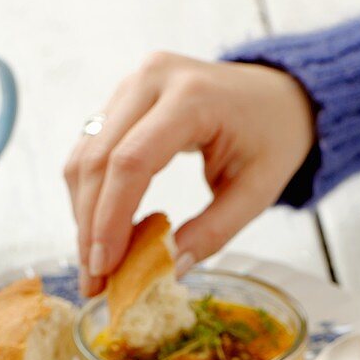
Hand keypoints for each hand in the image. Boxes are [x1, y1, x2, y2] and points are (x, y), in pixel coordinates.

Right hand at [64, 52, 315, 295]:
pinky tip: (100, 233)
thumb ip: (213, 232)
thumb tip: (166, 270)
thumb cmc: (272, 138)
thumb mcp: (256, 192)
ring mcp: (132, 85)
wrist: (277, 94)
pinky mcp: (122, 99)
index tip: (106, 266)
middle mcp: (152, 79)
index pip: (131, 161)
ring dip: (82, 216)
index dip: (110, 219)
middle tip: (94, 280)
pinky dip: (89, 197)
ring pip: (85, 156)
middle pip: (98, 160)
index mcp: (192, 96)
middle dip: (89, 227)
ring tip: (94, 265)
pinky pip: (90, 151)